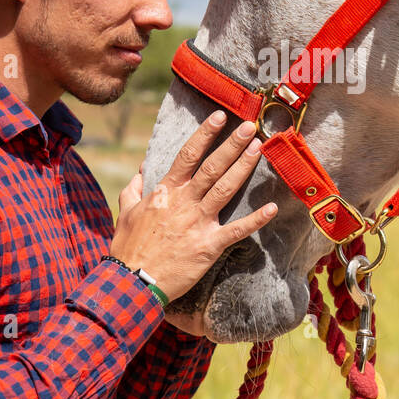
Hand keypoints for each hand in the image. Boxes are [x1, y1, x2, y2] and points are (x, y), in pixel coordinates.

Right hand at [108, 110, 276, 304]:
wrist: (132, 282)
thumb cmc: (128, 249)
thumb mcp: (126, 214)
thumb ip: (134, 190)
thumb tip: (141, 171)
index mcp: (165, 192)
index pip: (188, 155)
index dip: (205, 134)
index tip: (220, 116)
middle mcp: (184, 202)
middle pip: (212, 167)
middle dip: (232, 145)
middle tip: (250, 126)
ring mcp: (198, 222)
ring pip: (225, 189)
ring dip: (243, 168)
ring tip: (259, 149)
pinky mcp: (209, 246)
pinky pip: (237, 230)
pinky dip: (256, 220)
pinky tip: (272, 207)